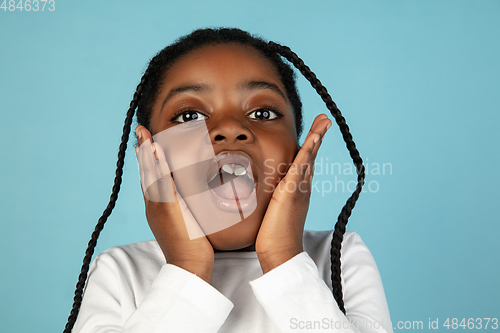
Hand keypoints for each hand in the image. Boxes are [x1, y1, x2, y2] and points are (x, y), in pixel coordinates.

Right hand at [135, 125, 214, 282]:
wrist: (189, 266)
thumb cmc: (192, 245)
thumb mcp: (186, 219)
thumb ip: (185, 204)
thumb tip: (191, 193)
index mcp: (157, 206)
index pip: (150, 177)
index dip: (147, 159)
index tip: (144, 142)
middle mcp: (153, 204)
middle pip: (146, 172)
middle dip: (143, 150)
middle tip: (139, 130)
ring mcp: (158, 206)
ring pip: (150, 174)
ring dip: (148, 153)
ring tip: (144, 134)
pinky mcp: (167, 208)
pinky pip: (161, 182)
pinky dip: (158, 165)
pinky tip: (156, 151)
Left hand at [255, 114, 331, 273]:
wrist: (280, 253)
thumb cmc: (274, 235)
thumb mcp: (273, 209)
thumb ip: (273, 195)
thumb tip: (265, 186)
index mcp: (297, 190)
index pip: (305, 162)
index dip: (311, 145)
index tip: (316, 130)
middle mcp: (302, 187)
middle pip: (312, 156)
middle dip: (318, 136)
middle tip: (326, 119)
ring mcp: (298, 189)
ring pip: (309, 158)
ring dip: (317, 138)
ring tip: (324, 121)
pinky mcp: (290, 193)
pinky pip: (300, 168)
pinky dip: (307, 152)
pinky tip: (313, 139)